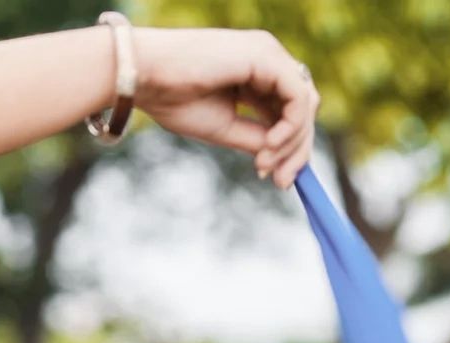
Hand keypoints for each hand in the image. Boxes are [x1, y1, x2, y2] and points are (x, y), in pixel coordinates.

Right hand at [131, 28, 319, 187]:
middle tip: (282, 182)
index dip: (290, 148)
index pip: (290, 111)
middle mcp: (267, 59)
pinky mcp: (266, 56)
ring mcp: (268, 54)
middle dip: (297, 149)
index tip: (278, 180)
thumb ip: (256, 139)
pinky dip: (290, 127)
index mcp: (256, 73)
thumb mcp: (224, 128)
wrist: (144, 78)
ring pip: (306, 103)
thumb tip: (281, 159)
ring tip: (266, 165)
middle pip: (304, 108)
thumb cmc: (173, 99)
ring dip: (294, 142)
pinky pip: (297, 97)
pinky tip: (269, 146)